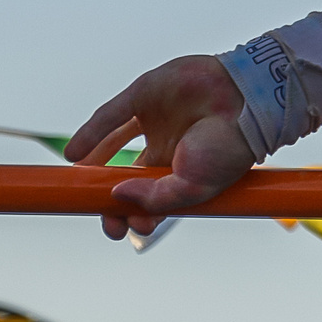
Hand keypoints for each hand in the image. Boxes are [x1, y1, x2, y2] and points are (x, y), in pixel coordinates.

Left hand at [66, 56, 256, 235]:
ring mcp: (156, 120)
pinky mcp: (145, 94)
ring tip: (79, 180)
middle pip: (127, 175)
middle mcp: (167, 147)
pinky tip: (74, 154)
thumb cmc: (230, 147)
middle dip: (109, 197)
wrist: (247, 98)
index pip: (148, 198)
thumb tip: (117, 197)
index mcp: (183, 172)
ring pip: (114, 143)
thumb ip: (155, 198)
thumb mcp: (195, 188)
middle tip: (100, 212)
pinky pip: (112, 115)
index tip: (120, 228)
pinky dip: (90, 134)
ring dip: (94, 164)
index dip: (130, 214)